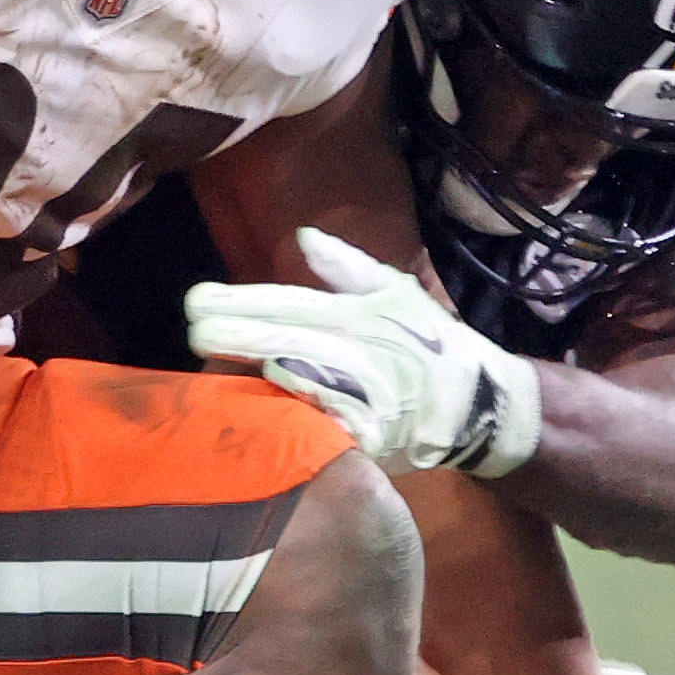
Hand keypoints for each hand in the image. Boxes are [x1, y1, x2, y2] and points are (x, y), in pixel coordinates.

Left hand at [185, 228, 541, 476]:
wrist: (482, 406)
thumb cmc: (433, 345)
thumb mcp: (399, 294)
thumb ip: (349, 267)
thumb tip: (302, 237)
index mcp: (360, 314)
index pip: (290, 304)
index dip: (241, 303)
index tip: (197, 300)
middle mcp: (359, 351)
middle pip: (284, 340)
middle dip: (234, 335)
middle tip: (191, 330)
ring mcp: (363, 396)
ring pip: (295, 382)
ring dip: (251, 376)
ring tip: (207, 367)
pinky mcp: (367, 437)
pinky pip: (319, 426)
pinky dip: (287, 419)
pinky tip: (251, 413)